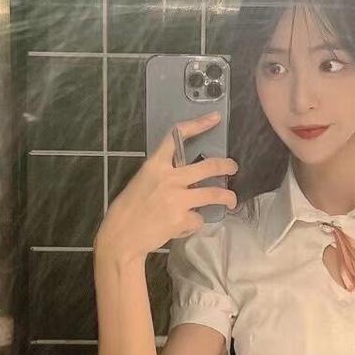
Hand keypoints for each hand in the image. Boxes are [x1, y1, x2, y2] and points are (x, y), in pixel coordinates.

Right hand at [94, 111, 237, 262]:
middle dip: (226, 166)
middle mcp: (169, 178)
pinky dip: (193, 223)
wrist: (121, 236)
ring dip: (227, 197)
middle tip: (232, 167)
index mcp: (154, 165)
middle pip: (209, 166)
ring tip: (231, 200)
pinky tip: (182, 226)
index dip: (198, 124)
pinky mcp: (182, 218)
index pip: (176, 136)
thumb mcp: (143, 182)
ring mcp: (177, 198)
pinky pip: (199, 219)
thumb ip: (164, 175)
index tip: (214, 118)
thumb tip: (188, 177)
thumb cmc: (129, 209)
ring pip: (214, 193)